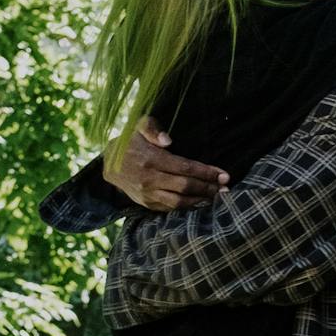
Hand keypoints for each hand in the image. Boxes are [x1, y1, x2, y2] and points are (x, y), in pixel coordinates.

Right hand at [102, 116, 228, 210]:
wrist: (109, 166)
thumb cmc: (130, 143)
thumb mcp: (138, 127)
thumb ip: (153, 128)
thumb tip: (169, 140)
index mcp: (151, 159)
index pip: (185, 168)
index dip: (206, 172)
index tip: (223, 174)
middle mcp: (150, 179)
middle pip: (186, 186)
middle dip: (208, 188)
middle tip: (226, 188)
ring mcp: (148, 194)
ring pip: (179, 202)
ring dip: (200, 201)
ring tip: (218, 198)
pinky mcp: (147, 204)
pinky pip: (170, 208)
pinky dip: (187, 208)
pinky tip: (201, 203)